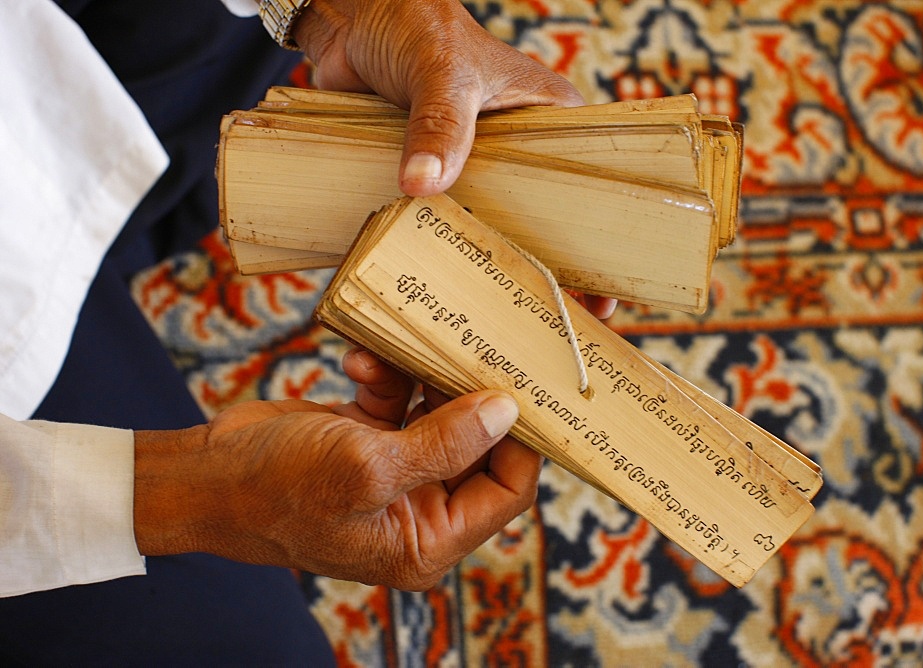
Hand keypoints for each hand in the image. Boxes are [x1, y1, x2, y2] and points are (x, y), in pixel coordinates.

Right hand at [133, 349, 541, 589]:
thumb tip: (507, 413)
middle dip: (474, 397)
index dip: (522, 440)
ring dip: (425, 376)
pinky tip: (358, 360)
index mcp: (427, 539)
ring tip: (411, 343)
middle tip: (477, 344)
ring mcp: (395, 473)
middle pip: (479, 447)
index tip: (523, 385)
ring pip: (441, 415)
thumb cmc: (275, 488)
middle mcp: (418, 509)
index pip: (506, 490)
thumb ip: (443, 444)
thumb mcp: (365, 468)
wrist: (204, 476)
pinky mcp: (370, 440)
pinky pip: (400, 400)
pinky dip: (387, 375)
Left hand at [293, 0, 615, 318]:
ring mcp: (470, 172)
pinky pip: (435, 226)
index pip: (590, 195)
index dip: (599, 251)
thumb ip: (440, 122)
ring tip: (490, 326)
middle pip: (540, 227)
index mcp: (551, 124)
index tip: (599, 303)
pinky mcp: (426, 180)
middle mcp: (518, 156)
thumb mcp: (442, 71)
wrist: (350, 16)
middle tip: (544, 328)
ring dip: (483, 273)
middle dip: (542, 275)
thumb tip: (422, 185)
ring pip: (486, 233)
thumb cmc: (415, 22)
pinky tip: (431, 297)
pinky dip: (431, 256)